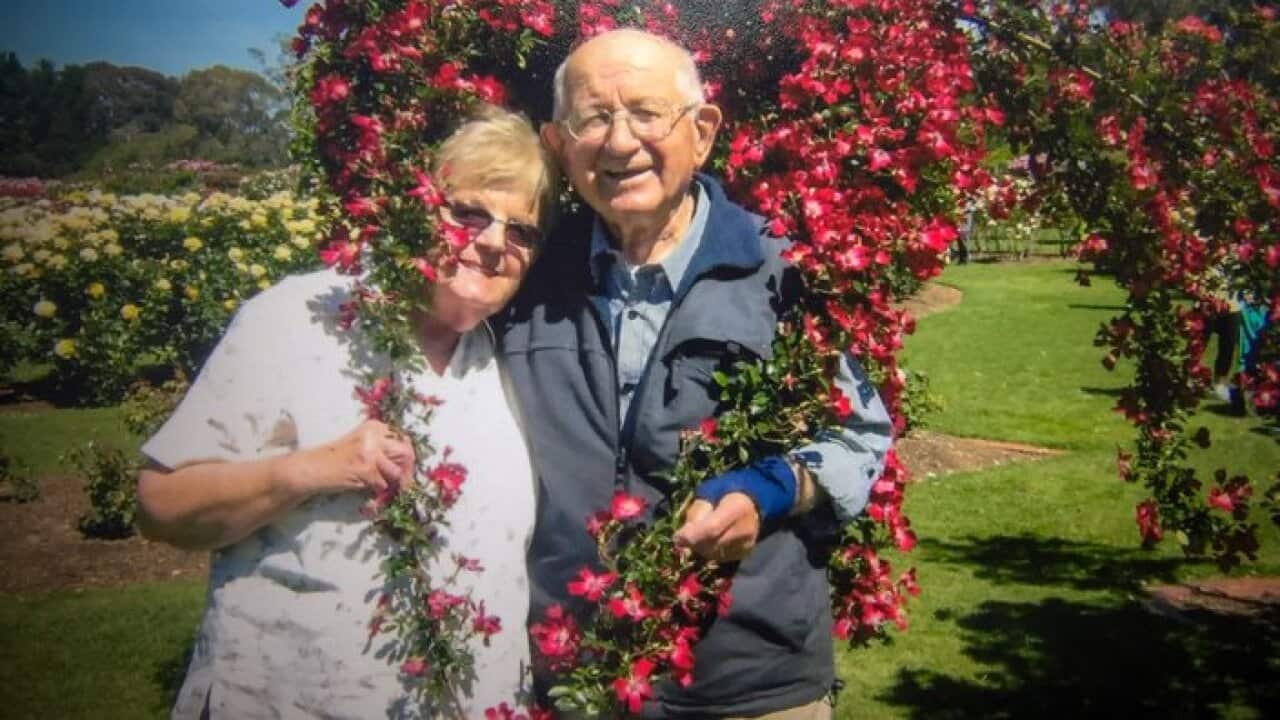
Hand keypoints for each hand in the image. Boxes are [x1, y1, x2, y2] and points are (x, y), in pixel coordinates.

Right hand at [286, 419, 415, 497]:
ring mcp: (370, 452)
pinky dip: (379, 492)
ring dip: (393, 483)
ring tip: (385, 487)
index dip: (408, 456)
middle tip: (405, 484)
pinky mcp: (366, 469)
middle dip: (408, 470)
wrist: (313, 468)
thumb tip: (408, 459)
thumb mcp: (361, 444)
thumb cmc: (337, 458)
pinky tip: (370, 492)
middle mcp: (374, 436)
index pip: (403, 439)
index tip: (407, 468)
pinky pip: (383, 485)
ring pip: (397, 471)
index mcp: (374, 426)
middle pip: (405, 452)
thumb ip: (382, 447)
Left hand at [674, 492, 760, 562]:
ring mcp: (746, 544)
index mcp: (737, 508)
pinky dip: (709, 551)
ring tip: (698, 535)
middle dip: (693, 542)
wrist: (752, 503)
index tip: (677, 536)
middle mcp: (745, 530)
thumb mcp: (709, 494)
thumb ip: (696, 513)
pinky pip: (719, 557)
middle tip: (684, 535)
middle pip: (711, 544)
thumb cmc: (725, 494)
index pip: (712, 528)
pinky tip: (709, 540)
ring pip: (713, 553)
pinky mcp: (743, 553)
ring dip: (699, 547)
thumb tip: (681, 538)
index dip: (692, 535)